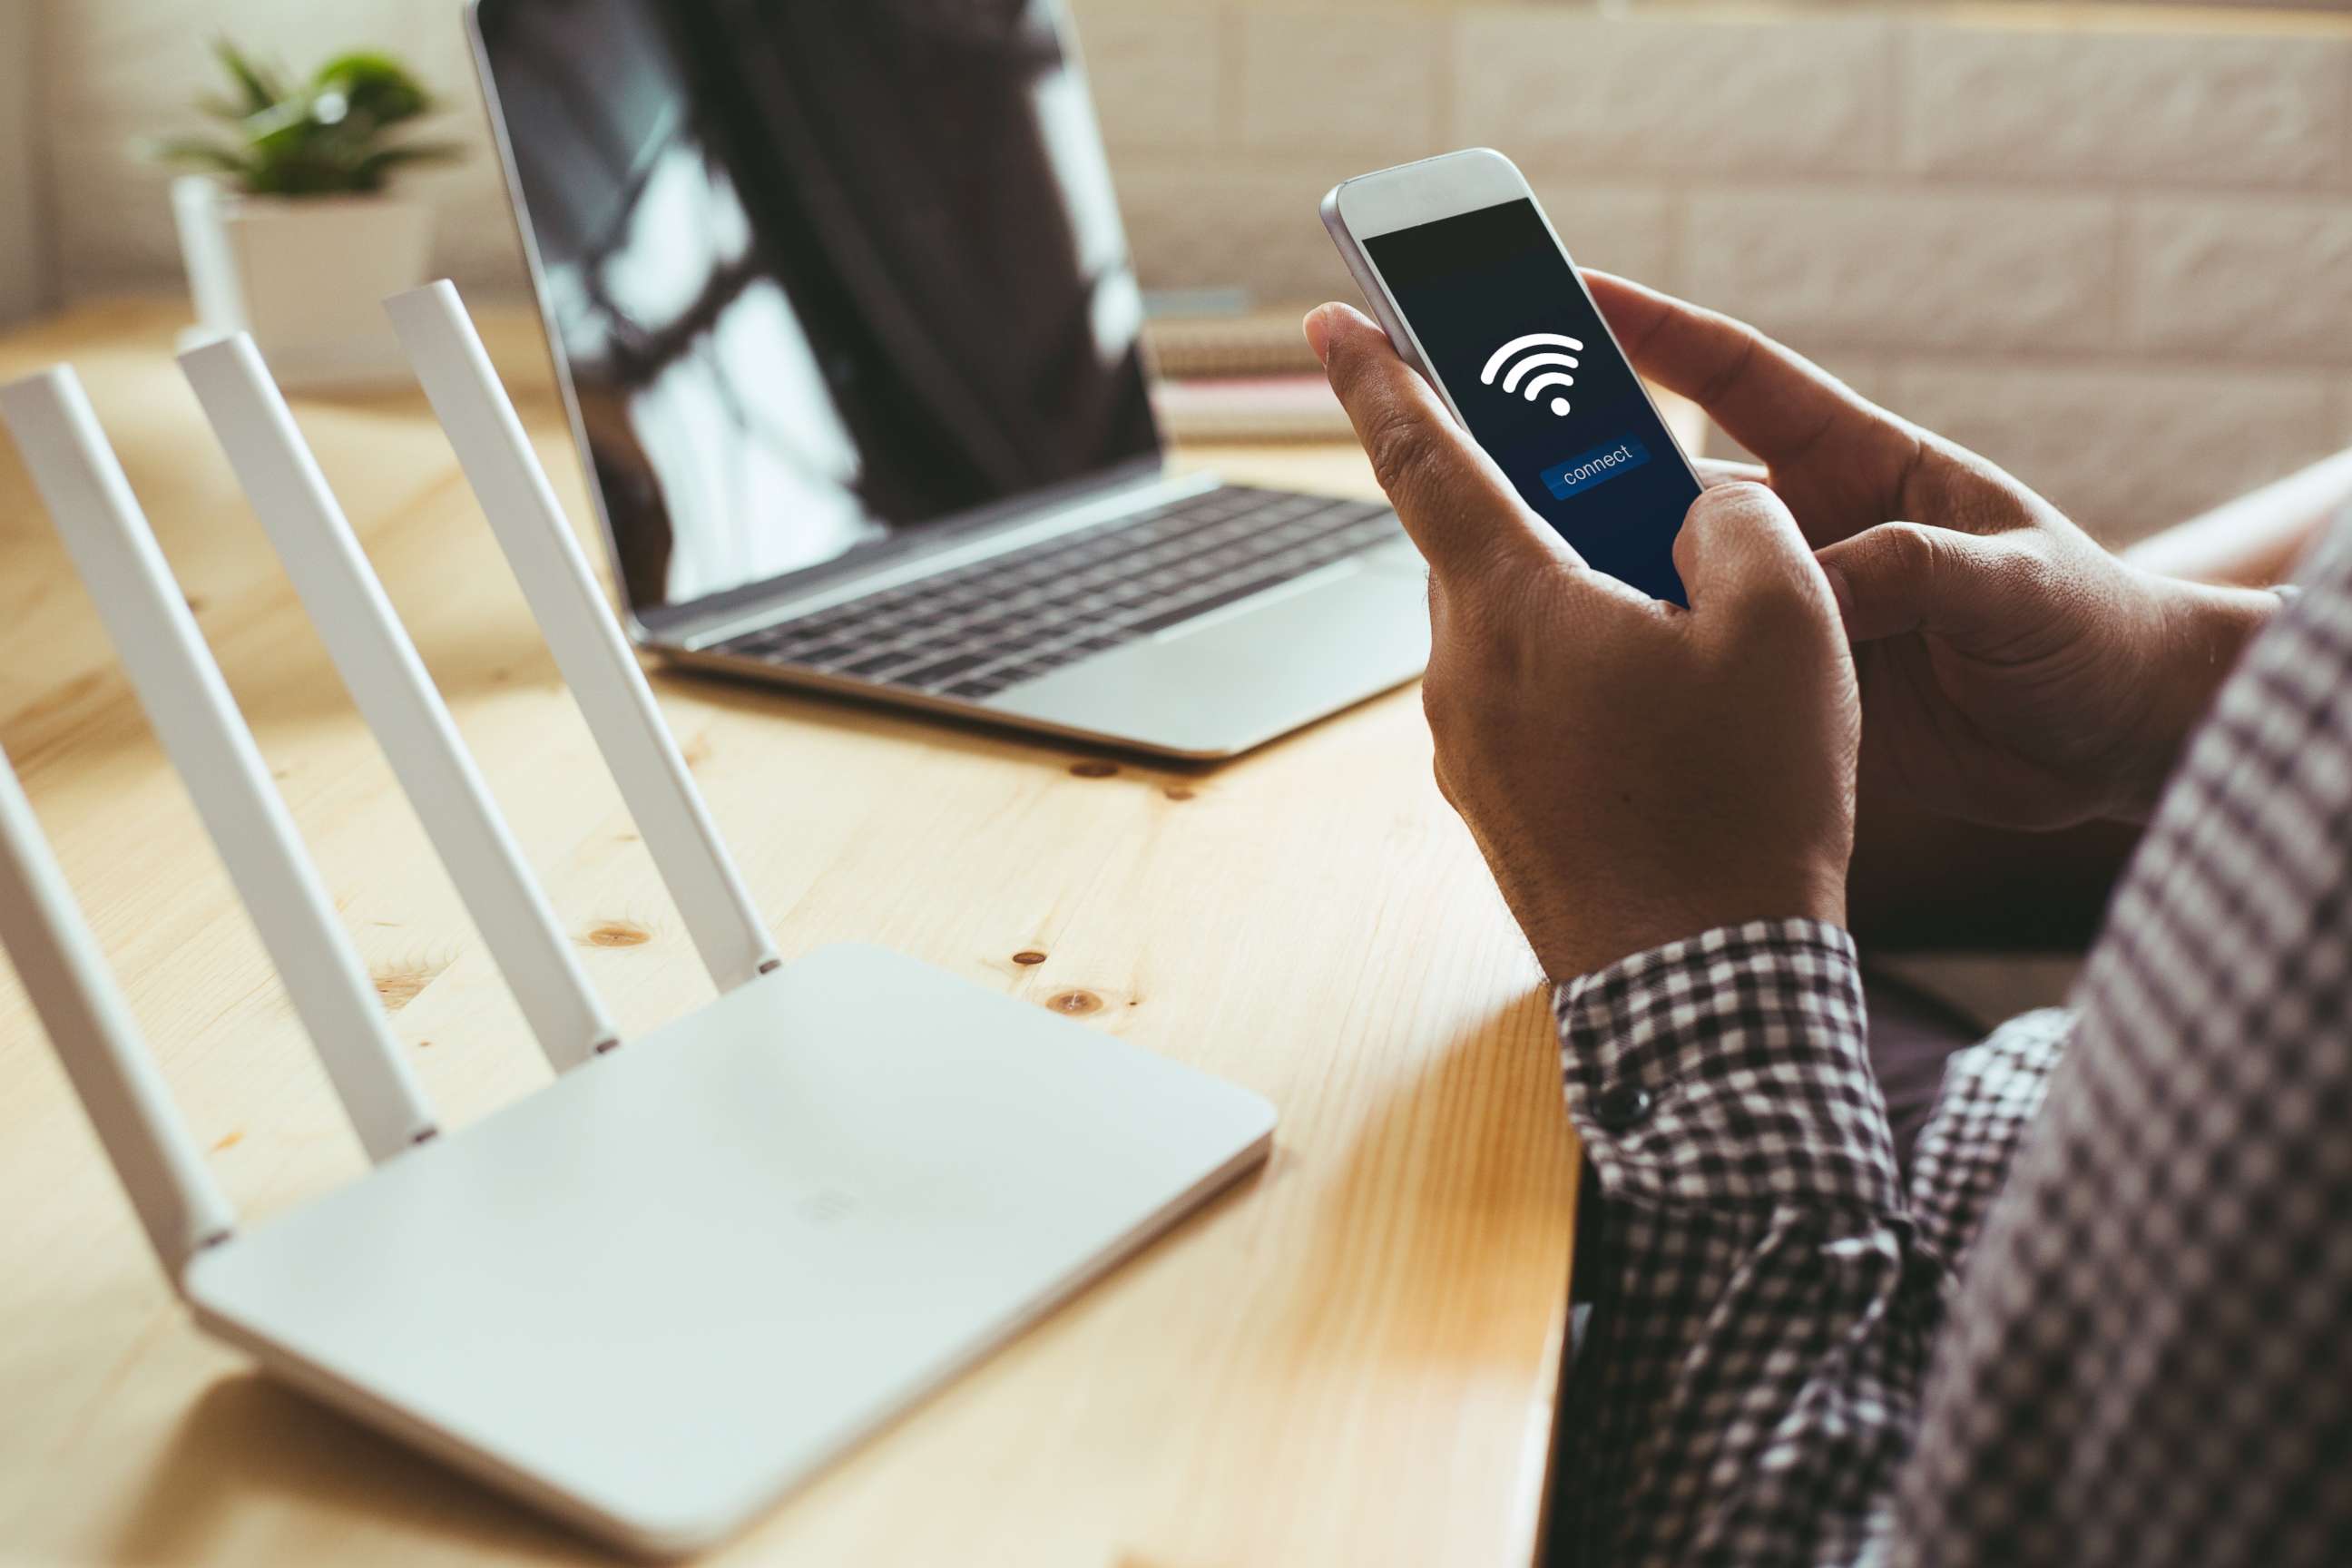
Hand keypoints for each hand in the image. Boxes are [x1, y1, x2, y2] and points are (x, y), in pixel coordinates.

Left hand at [1305, 302, 1858, 979]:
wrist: (1702, 994)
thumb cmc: (1742, 808)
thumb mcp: (1786, 626)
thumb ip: (1736, 523)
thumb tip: (1700, 513)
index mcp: (1509, 605)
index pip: (1420, 455)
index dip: (1377, 373)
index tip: (1332, 318)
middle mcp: (1461, 675)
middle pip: (1487, 543)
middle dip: (1548, 499)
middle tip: (1621, 475)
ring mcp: (1470, 752)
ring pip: (1516, 628)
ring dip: (1582, 599)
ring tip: (1689, 621)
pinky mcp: (1498, 808)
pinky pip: (1529, 703)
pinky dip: (1583, 676)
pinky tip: (1670, 712)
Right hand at [1585, 272, 2276, 827]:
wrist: (2122, 742)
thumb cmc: (2091, 629)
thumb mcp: (2015, 582)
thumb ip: (1913, 570)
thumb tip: (1806, 589)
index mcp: (1858, 465)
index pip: (1737, 378)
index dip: (1653, 331)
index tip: (1568, 296)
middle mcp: (1805, 532)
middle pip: (1671, 486)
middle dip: (1583, 469)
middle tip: (1495, 465)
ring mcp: (1788, 616)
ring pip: (1669, 590)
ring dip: (1606, 589)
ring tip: (1527, 591)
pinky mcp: (1786, 698)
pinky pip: (1700, 683)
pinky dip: (1646, 685)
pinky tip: (1589, 689)